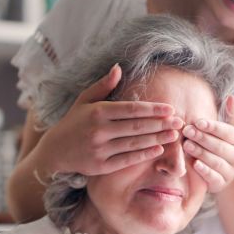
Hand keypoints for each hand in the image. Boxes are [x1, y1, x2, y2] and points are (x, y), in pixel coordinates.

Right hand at [40, 64, 182, 175]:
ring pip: (134, 143)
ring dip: (157, 139)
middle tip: (179, 121)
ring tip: (174, 135)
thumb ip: (103, 85)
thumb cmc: (73, 122)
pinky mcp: (100, 166)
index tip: (170, 108)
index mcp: (97, 111)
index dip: (152, 109)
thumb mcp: (84, 100)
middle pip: (137, 127)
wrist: (54, 151)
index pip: (131, 109)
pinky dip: (144, 155)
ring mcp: (100, 149)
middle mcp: (98, 130)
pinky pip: (127, 160)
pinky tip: (159, 150)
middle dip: (160, 124)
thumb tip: (119, 67)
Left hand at [180, 95, 233, 191]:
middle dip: (202, 138)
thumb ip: (227, 115)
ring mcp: (231, 171)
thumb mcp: (224, 130)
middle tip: (187, 131)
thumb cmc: (218, 144)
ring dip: (200, 152)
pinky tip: (194, 164)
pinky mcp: (222, 184)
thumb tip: (231, 97)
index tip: (197, 121)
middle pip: (220, 146)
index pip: (227, 132)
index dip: (212, 127)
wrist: (220, 172)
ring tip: (186, 145)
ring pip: (216, 161)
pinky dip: (204, 171)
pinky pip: (213, 177)